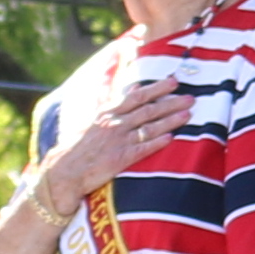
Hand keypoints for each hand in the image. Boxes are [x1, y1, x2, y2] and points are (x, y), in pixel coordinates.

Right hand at [33, 81, 187, 217]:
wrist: (64, 171)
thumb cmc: (81, 146)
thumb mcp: (96, 120)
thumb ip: (117, 103)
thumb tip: (135, 86)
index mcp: (108, 113)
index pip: (136, 96)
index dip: (157, 88)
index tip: (174, 81)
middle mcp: (114, 124)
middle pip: (147, 109)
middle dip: (170, 102)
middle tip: (190, 97)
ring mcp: (118, 141)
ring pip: (149, 127)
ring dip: (170, 120)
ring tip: (188, 114)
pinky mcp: (120, 159)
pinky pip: (142, 148)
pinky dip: (157, 142)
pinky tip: (171, 138)